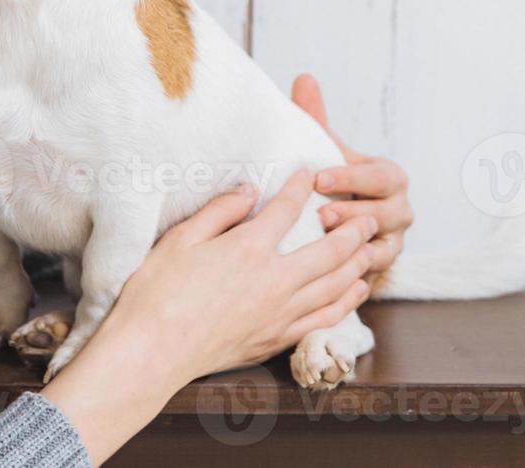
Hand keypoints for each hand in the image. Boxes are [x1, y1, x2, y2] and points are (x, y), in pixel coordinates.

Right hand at [103, 170, 376, 379]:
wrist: (153, 351)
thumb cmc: (157, 292)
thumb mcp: (180, 239)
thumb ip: (219, 211)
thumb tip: (249, 190)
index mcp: (248, 249)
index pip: (286, 209)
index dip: (300, 187)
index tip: (308, 172)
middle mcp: (273, 281)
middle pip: (329, 251)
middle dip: (353, 230)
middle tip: (369, 216)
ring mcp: (279, 314)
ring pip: (335, 286)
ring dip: (358, 265)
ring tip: (372, 250)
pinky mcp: (276, 340)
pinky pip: (324, 319)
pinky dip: (346, 303)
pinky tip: (354, 293)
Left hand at [292, 74, 413, 274]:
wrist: (340, 221)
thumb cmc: (332, 179)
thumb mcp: (326, 150)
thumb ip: (316, 118)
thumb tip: (304, 78)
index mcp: (389, 177)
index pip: (378, 176)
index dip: (350, 177)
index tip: (318, 178)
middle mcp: (400, 209)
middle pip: (386, 212)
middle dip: (352, 213)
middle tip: (318, 214)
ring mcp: (395, 240)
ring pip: (382, 245)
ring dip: (353, 244)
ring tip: (322, 241)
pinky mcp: (383, 267)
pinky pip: (374, 272)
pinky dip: (355, 272)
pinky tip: (331, 272)